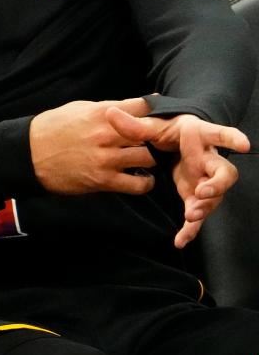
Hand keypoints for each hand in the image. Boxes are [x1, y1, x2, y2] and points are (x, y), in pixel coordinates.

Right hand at [29, 97, 156, 195]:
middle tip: (160, 141)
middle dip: (157, 137)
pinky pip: (138, 184)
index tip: (160, 116)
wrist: (28, 154)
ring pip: (149, 158)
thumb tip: (135, 106)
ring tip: (149, 159)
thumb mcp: (78, 108)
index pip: (144, 107)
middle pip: (152, 134)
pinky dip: (145, 182)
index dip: (156, 111)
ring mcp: (106, 159)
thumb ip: (108, 108)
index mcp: (102, 113)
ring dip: (152, 159)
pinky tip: (141, 177)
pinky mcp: (102, 180)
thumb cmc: (52, 128)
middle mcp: (107, 135)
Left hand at [105, 108, 249, 247]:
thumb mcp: (151, 126)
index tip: (244, 144)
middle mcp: (207, 159)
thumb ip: (133, 125)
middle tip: (203, 192)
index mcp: (199, 137)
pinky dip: (191, 228)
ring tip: (191, 215)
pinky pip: (198, 214)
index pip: (219, 134)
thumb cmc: (167, 131)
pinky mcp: (195, 195)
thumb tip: (111, 114)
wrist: (172, 143)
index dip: (232, 138)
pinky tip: (181, 240)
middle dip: (217, 184)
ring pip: (214, 196)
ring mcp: (204, 179)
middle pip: (224, 172)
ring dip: (205, 207)